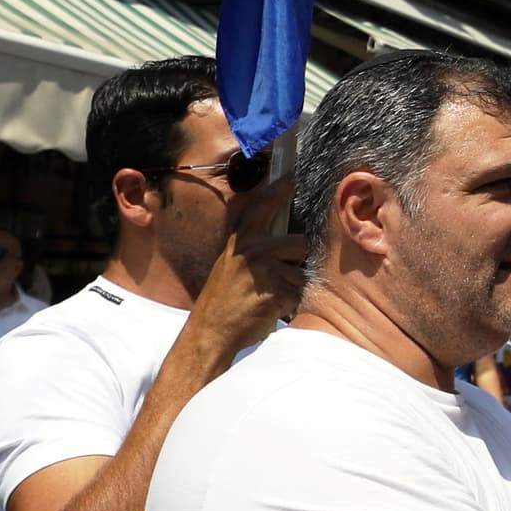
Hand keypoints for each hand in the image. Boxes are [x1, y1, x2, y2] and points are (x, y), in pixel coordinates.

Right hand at [182, 180, 304, 365]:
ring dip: (289, 286)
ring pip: (300, 273)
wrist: (210, 331)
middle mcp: (254, 250)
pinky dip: (287, 305)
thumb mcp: (229, 263)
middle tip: (271, 278)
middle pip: (299, 243)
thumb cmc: (222, 299)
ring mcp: (266, 270)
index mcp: (241, 241)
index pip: (262, 207)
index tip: (290, 178)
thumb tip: (279, 233)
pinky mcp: (278, 291)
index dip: (279, 191)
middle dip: (293, 261)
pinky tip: (267, 308)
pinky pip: (298, 294)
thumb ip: (252, 246)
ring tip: (265, 295)